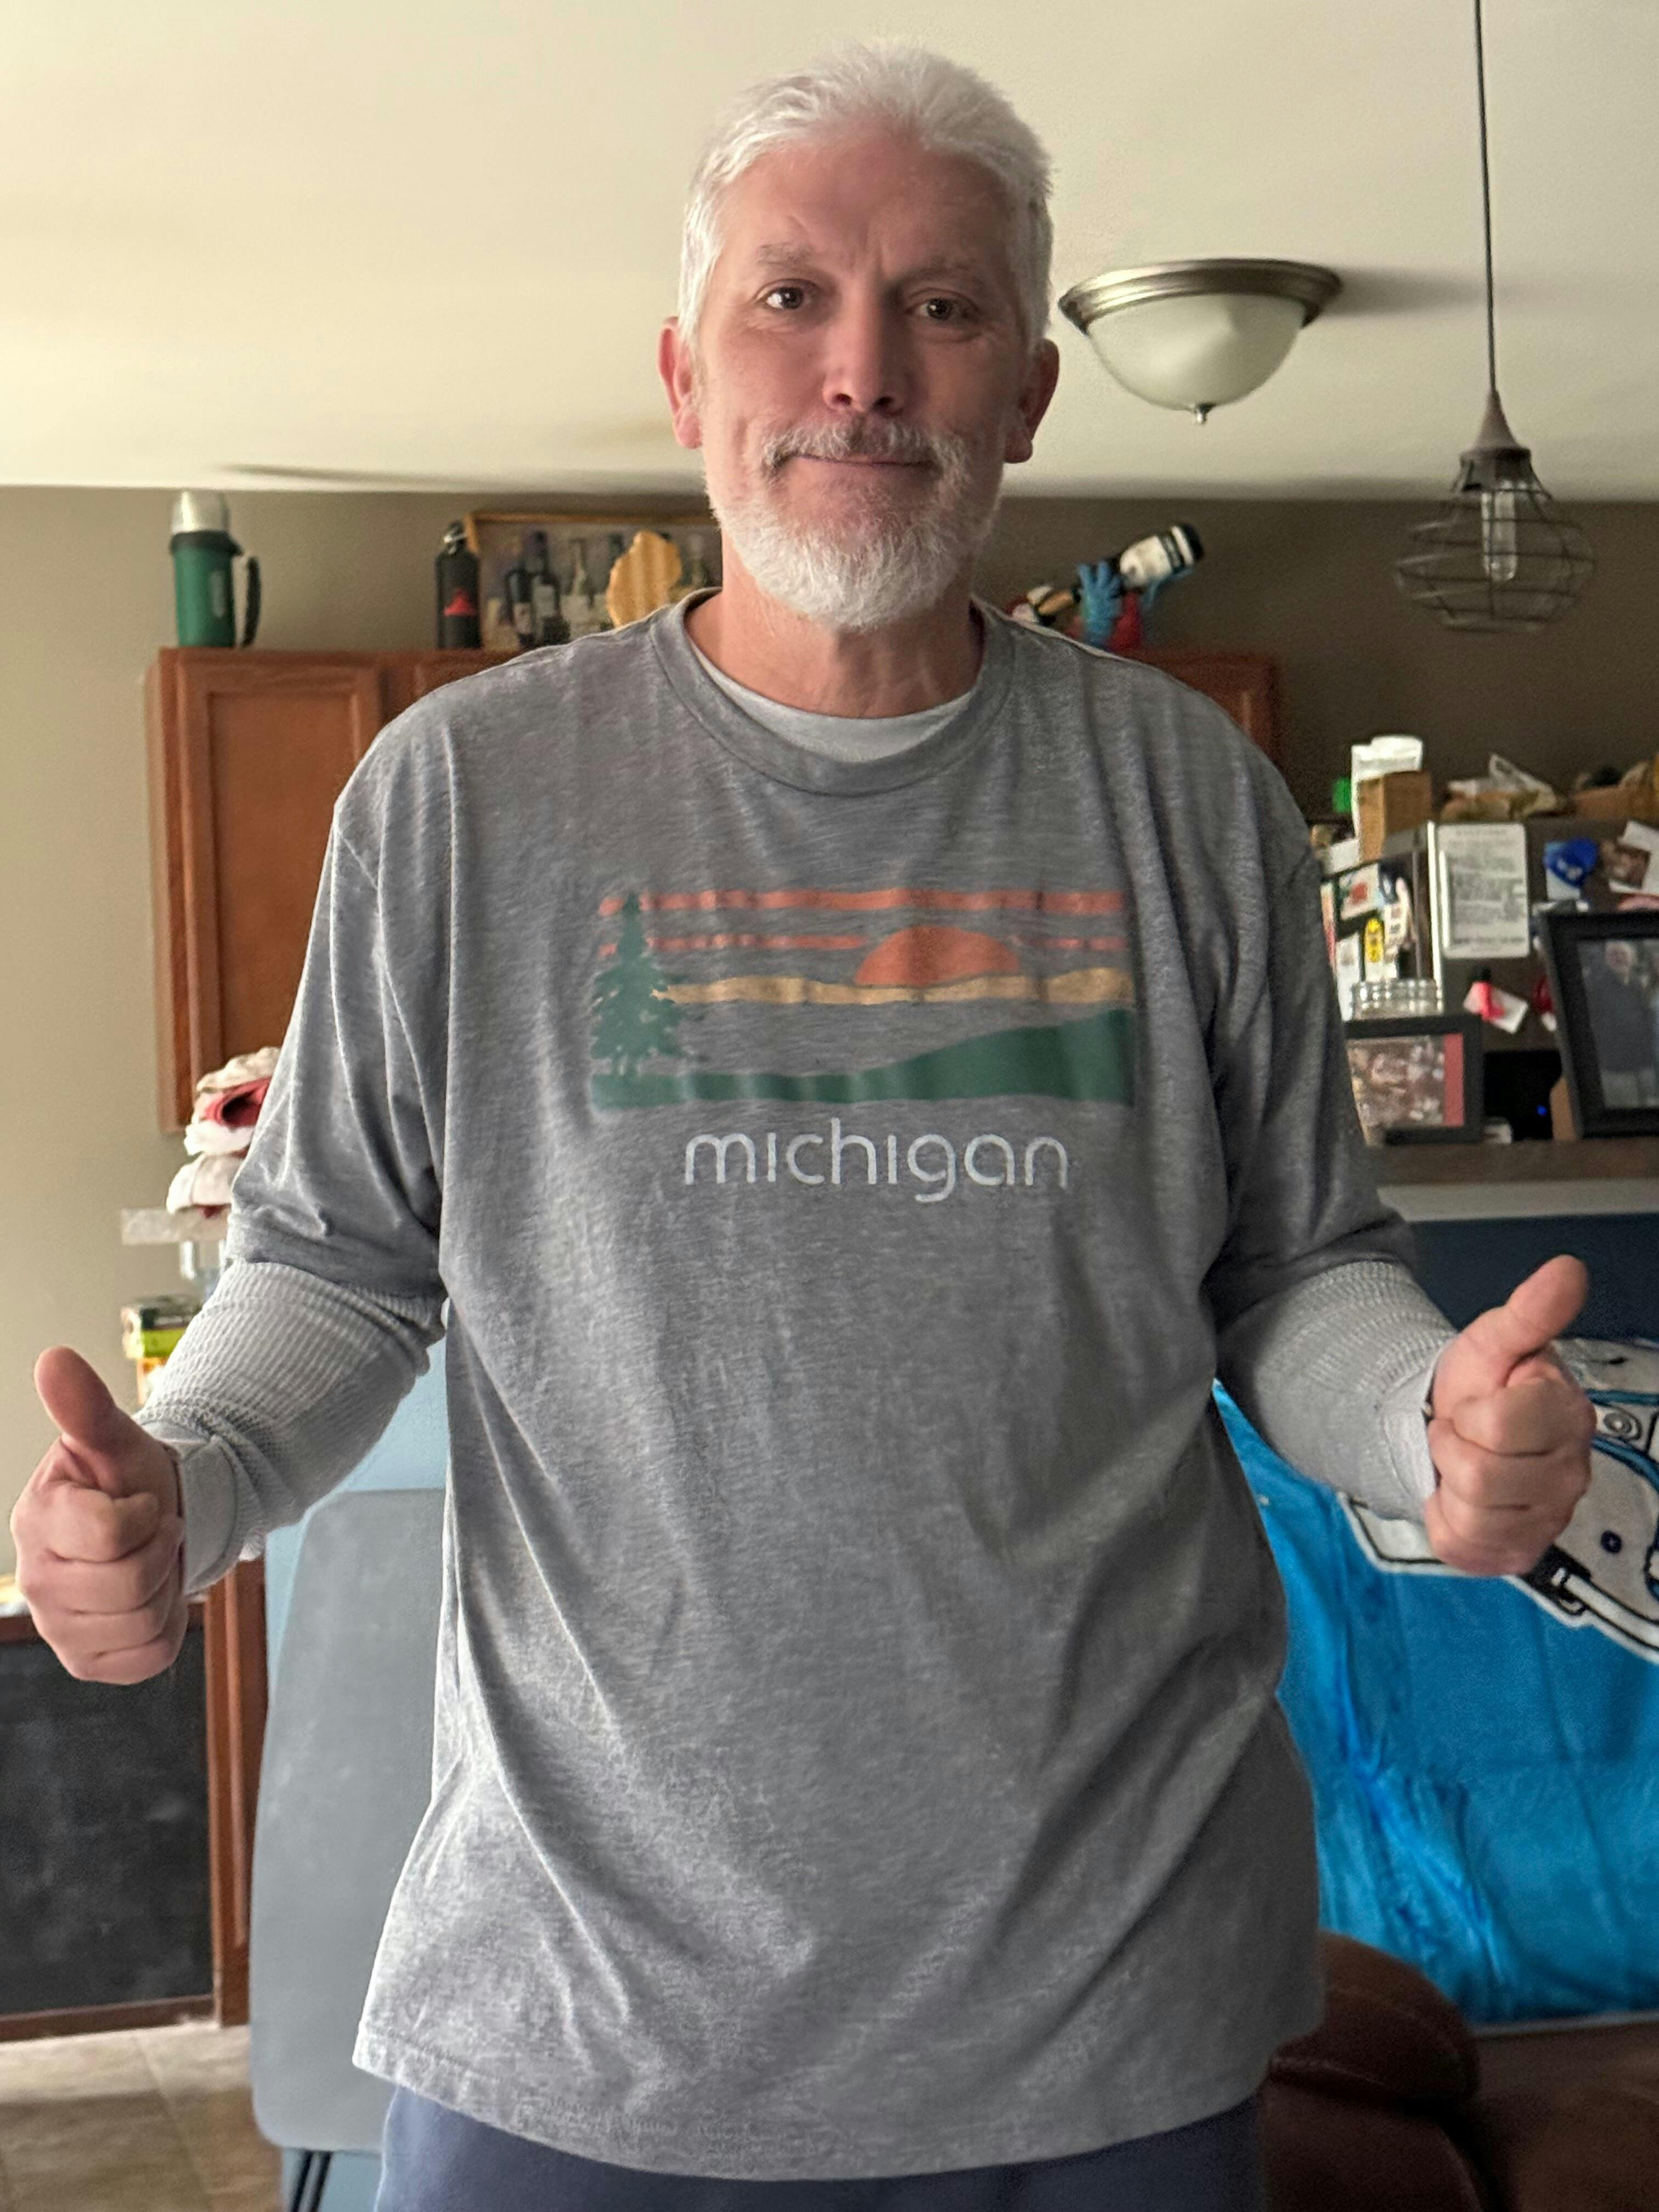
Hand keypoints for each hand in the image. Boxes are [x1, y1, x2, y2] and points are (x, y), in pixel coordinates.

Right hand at [11, 1347, 186, 1682]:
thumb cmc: (128, 1480)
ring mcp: (58, 1627)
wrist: (149, 1525)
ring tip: (150, 1561)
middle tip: (154, 1531)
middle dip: (161, 1549)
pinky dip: (167, 1626)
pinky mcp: (87, 1662)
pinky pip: (151, 1656)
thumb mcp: (115, 1440)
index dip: (148, 1514)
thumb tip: (53, 1358)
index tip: (144, 1502)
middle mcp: (36, 1580)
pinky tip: (150, 1598)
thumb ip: (86, 1406)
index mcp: (38, 1521)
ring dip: (166, 1587)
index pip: (111, 1533)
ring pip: (143, 1622)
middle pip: (131, 1582)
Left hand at [1424, 1255, 1595, 1576]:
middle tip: (1462, 1432)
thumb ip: (1531, 1310)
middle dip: (1453, 1444)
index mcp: (1569, 1415)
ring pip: (1471, 1513)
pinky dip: (1444, 1517)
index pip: (1499, 1425)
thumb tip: (1569, 1269)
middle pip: (1481, 1473)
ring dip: (1447, 1481)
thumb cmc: (1480, 1384)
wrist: (1453, 1427)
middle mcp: (1571, 1474)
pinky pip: (1461, 1543)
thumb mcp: (1494, 1339)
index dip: (1469, 1412)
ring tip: (1461, 1460)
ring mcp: (1547, 1517)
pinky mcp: (1516, 1551)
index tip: (1476, 1402)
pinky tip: (1457, 1497)